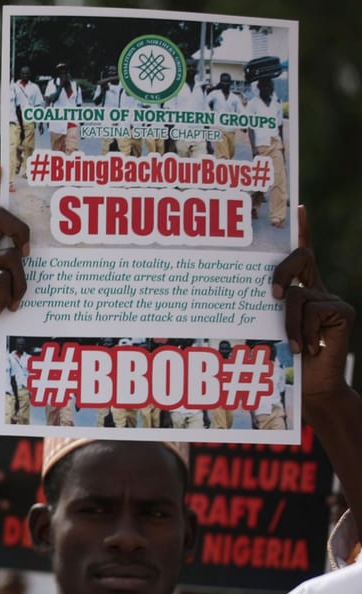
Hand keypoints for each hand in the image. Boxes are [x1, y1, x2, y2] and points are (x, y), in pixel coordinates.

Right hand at [0, 164, 28, 373]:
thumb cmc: (8, 317)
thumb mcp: (19, 283)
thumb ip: (21, 263)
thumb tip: (35, 247)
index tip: (0, 166)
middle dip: (20, 227)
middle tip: (29, 251)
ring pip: (11, 255)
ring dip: (22, 281)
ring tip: (15, 302)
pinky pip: (2, 274)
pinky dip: (11, 292)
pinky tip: (5, 308)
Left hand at [273, 208, 353, 405]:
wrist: (312, 386)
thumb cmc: (285, 359)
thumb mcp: (268, 329)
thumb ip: (265, 308)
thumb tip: (252, 294)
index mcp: (300, 289)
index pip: (300, 254)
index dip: (302, 230)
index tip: (297, 207)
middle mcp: (318, 288)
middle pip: (301, 258)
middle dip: (282, 270)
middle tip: (273, 294)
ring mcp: (332, 299)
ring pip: (297, 294)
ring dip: (287, 322)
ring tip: (292, 344)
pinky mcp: (342, 310)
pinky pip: (311, 308)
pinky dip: (301, 329)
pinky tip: (307, 346)